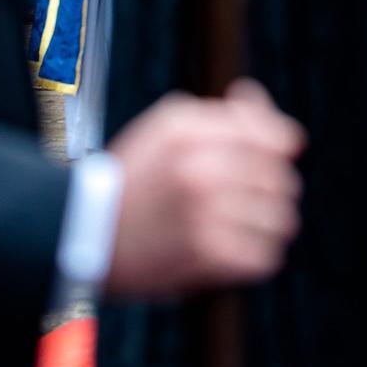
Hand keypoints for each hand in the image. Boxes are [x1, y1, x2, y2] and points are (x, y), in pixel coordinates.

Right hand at [105, 82, 305, 297]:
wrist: (84, 230)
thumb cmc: (136, 175)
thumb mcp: (169, 127)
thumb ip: (224, 115)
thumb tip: (267, 109)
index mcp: (193, 131)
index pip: (274, 138)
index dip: (282, 148)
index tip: (276, 158)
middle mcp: (201, 168)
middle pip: (280, 179)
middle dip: (273, 189)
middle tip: (252, 197)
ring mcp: (204, 213)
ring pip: (279, 220)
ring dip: (269, 224)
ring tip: (247, 225)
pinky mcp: (205, 256)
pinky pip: (264, 257)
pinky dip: (258, 256)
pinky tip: (239, 250)